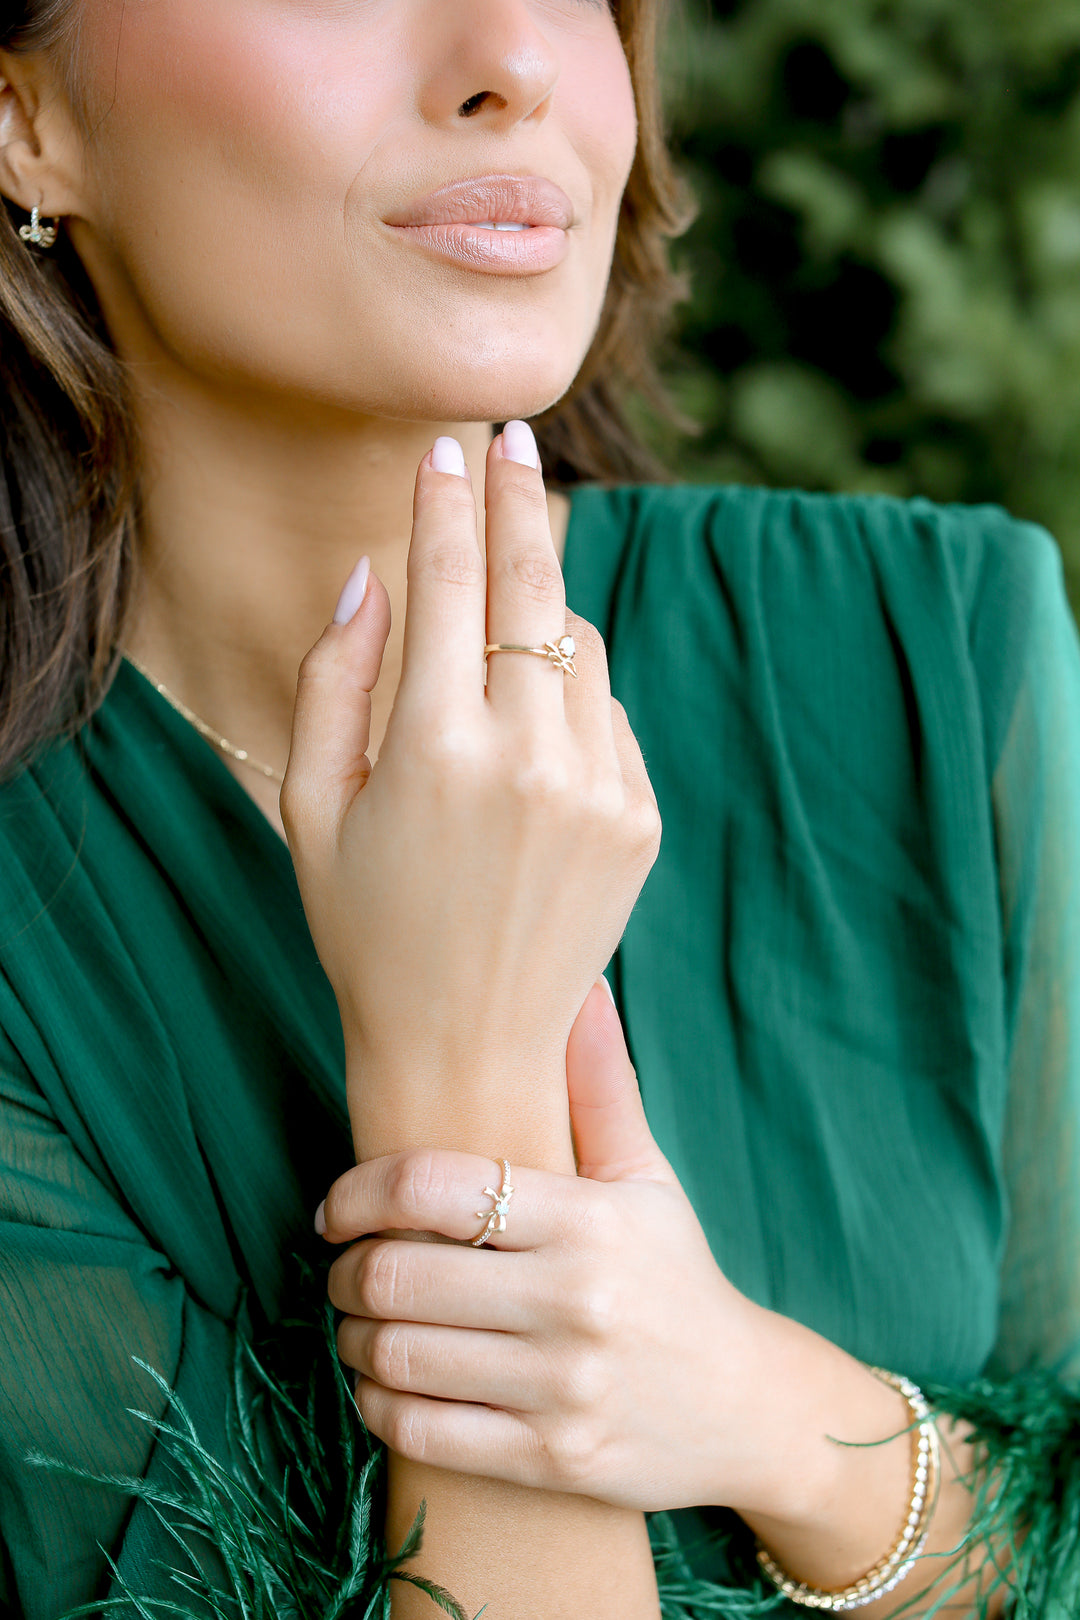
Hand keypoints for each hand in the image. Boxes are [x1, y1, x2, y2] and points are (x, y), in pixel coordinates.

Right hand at [281, 426, 660, 1159]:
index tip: (443, 449)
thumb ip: (333, 678)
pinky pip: (609, 709)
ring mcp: (599, 786)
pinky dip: (571, 696)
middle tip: (514, 436)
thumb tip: (370, 573)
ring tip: (497, 640)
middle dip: (518, 495)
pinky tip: (528, 745)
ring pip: (580, 641)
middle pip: (532, 582)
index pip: (448, 580)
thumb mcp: (312, 808)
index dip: (443, 503)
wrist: (469, 1044)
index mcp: (432, 747)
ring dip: (540, 613)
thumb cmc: (368, 927)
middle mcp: (528, 756)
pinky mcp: (642, 816)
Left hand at [321, 982, 783, 1513]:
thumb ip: (599, 1085)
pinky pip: (421, 1433)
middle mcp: (575, 1302)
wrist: (745, 1408)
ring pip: (399, 1357)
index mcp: (589, 1220)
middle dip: (345, 1269)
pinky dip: (377, 1404)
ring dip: (354, 1336)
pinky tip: (383, 1381)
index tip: (337, 1205)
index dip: (358, 1191)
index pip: (434, 1187)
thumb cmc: (676, 1275)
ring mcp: (563, 1388)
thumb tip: (580, 986)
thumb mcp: (646, 1177)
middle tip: (343, 1265)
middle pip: (398, 1275)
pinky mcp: (551, 1460)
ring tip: (361, 1320)